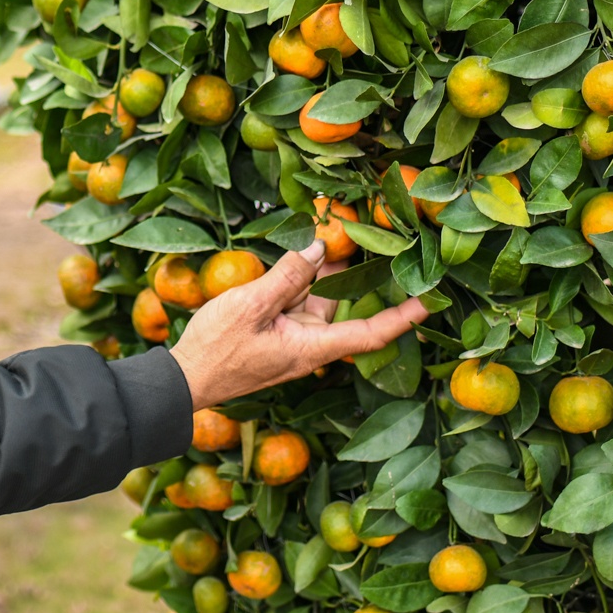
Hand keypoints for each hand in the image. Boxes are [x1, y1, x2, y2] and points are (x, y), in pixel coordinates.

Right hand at [168, 241, 427, 409]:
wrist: (184, 381)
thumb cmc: (216, 350)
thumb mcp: (250, 306)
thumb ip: (288, 277)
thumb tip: (319, 249)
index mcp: (311, 346)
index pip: (369, 333)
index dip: (402, 317)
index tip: (429, 302)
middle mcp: (308, 344)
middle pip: (341, 304)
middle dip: (351, 272)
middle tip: (360, 232)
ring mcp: (290, 340)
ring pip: (317, 298)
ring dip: (320, 270)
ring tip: (326, 231)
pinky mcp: (273, 334)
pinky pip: (295, 302)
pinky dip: (298, 280)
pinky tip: (298, 255)